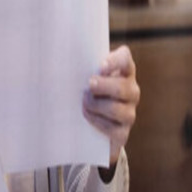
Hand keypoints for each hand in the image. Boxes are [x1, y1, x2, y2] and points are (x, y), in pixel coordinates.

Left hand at [83, 45, 139, 167]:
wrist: (91, 125)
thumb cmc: (86, 92)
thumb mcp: (86, 77)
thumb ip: (82, 68)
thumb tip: (60, 64)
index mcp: (123, 71)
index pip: (125, 59)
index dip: (115, 62)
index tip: (100, 67)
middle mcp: (131, 90)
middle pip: (123, 87)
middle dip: (104, 86)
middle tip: (89, 85)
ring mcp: (129, 112)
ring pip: (117, 109)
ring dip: (97, 105)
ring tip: (85, 103)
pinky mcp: (123, 132)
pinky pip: (112, 129)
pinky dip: (97, 122)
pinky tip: (87, 116)